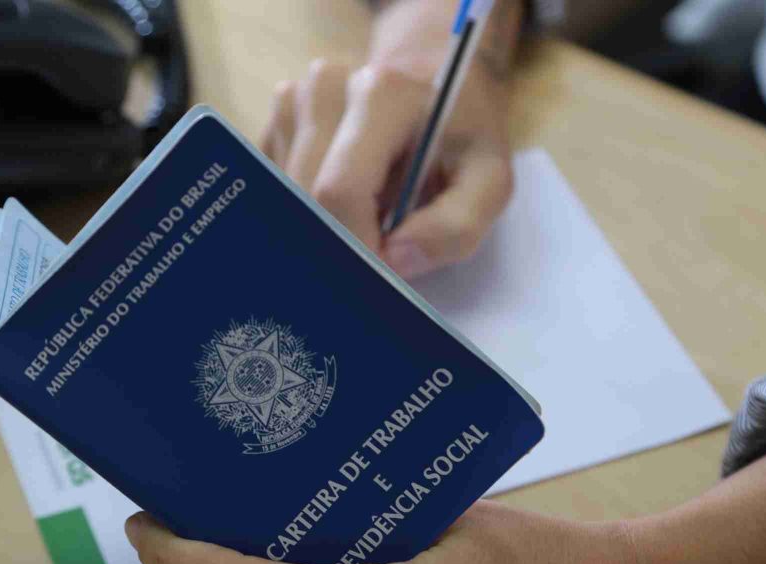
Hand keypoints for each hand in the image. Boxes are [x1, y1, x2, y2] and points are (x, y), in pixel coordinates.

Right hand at [260, 56, 512, 279]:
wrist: (434, 85)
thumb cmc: (461, 137)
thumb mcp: (489, 180)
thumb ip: (457, 226)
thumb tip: (396, 259)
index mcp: (382, 94)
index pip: (340, 191)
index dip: (356, 246)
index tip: (380, 275)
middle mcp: (327, 88)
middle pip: (306, 198)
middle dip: (339, 241)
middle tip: (376, 257)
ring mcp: (294, 102)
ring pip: (285, 197)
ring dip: (325, 225)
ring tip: (370, 215)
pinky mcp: (276, 123)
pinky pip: (278, 189)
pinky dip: (310, 211)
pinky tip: (346, 201)